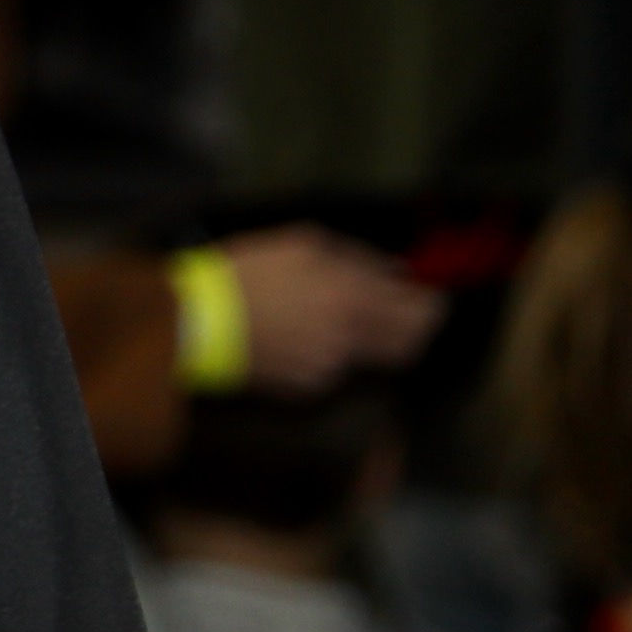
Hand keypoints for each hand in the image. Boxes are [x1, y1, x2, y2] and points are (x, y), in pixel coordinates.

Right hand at [221, 225, 441, 392]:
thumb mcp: (301, 245)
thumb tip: (395, 271)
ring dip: (376, 343)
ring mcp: (333, 365)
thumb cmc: (248, 272)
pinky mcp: (312, 386)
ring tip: (352, 325)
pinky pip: (340, 370)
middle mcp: (351, 334)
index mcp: (351, 294)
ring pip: (377, 359)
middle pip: (410, 342)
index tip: (432, 298)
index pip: (418, 307)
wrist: (199, 321)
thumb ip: (356, 257)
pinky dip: (336, 356)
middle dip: (418, 329)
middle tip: (407, 316)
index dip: (432, 302)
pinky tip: (308, 339)